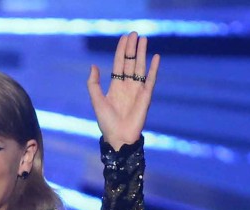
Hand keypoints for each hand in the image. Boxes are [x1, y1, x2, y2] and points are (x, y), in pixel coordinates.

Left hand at [87, 32, 159, 149]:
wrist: (118, 136)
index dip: (121, 51)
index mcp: (115, 86)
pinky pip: (151, 79)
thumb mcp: (97, 101)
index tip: (124, 38)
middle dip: (132, 48)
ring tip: (144, 39)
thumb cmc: (106, 122)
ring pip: (140, 67)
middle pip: (130, 62)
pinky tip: (155, 57)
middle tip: (134, 33)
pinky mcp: (146, 96)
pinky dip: (153, 68)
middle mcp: (127, 85)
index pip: (119, 63)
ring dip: (142, 53)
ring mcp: (137, 90)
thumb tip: (93, 66)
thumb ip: (93, 84)